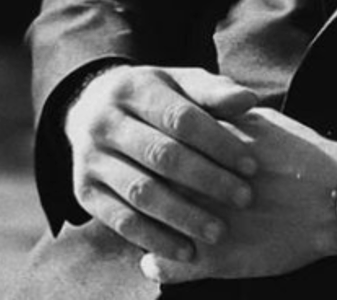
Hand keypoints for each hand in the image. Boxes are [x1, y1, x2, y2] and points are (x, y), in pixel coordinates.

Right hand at [65, 64, 258, 261]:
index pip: (181, 118)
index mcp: (134, 88)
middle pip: (161, 155)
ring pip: (141, 192)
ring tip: (219, 231)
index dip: (218, 143)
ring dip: (183, 215)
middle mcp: (106, 123)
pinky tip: (186, 251)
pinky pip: (121, 221)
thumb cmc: (156, 97)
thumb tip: (249, 99)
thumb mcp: (181, 84)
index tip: (251, 165)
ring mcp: (91, 159)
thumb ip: (214, 92)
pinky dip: (155, 238)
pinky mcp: (84, 193)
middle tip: (244, 198)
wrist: (92, 107)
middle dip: (207, 179)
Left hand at [138, 108, 336, 285]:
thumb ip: (223, 119)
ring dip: (144, 230)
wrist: (332, 197)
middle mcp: (199, 186)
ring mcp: (203, 224)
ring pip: (151, 229)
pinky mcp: (215, 259)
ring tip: (144, 229)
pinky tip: (154, 262)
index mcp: (207, 152)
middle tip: (132, 192)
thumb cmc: (299, 156)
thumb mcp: (258, 125)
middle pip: (148, 188)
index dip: (143, 156)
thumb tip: (197, 113)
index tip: (138, 159)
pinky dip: (158, 264)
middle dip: (137, 190)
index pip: (156, 151)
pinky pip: (169, 267)